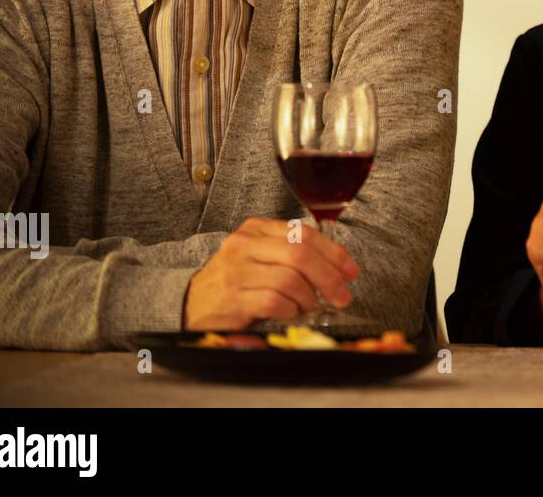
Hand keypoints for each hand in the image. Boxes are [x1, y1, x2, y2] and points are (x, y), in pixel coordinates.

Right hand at [184, 216, 359, 330]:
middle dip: (329, 277)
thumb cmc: (236, 280)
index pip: (304, 234)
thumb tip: (340, 267)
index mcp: (256, 229)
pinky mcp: (232, 298)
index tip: (350, 271)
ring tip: (307, 305)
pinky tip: (290, 312)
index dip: (334, 253)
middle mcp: (244, 245)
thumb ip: (293, 254)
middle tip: (342, 295)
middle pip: (300, 254)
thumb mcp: (261, 256)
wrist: (192, 303)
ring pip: (290, 279)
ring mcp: (236, 271)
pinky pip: (275, 302)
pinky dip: (291, 310)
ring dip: (308, 297)